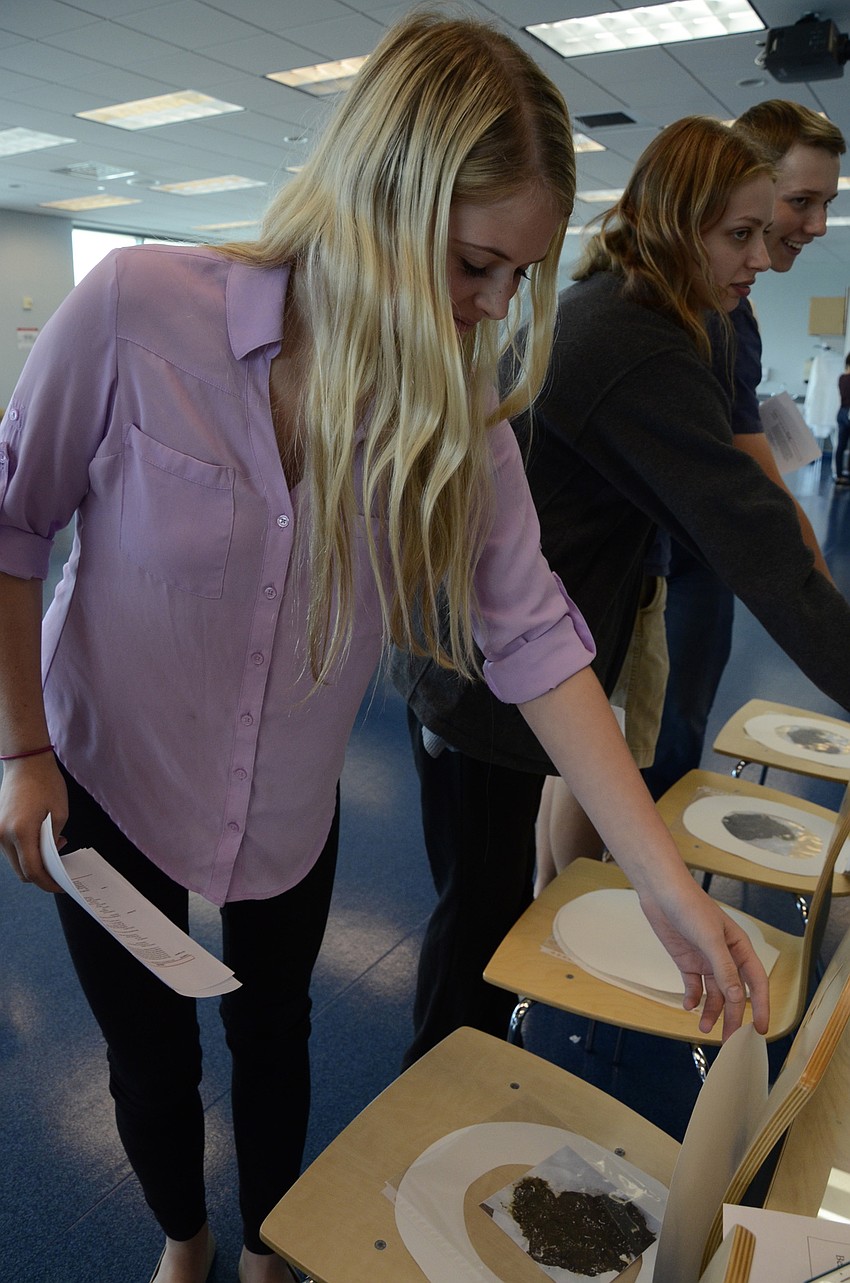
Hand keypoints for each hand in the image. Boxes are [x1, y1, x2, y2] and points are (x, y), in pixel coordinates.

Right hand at [0, 754, 67, 892]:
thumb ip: (55, 840)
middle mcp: (4, 835)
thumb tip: (53, 856)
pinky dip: (26, 851)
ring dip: (33, 862)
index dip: (47, 882)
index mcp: (21, 832)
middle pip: (21, 871)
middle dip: (41, 875)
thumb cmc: (46, 783)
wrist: (25, 762)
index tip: (60, 886)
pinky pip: (11, 849)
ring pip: (15, 861)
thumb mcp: (60, 813)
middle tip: (60, 871)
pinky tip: (42, 842)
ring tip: (54, 850)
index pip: (33, 870)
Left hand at [638, 881, 769, 1039]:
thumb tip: (738, 997)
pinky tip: (688, 1006)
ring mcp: (706, 960)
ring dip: (711, 1012)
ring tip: (705, 1029)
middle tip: (729, 1041)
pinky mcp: (687, 961)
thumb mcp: (710, 939)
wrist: (661, 892)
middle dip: (733, 1017)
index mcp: (739, 948)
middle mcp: (725, 957)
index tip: (761, 1029)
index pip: (756, 983)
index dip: (761, 1006)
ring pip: (714, 994)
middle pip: (734, 994)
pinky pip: (694, 986)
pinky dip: (693, 998)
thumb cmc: (690, 907)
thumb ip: (725, 969)